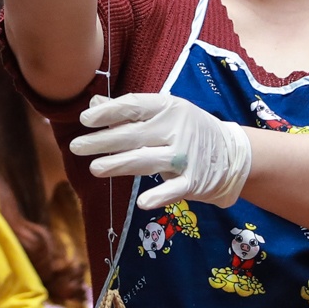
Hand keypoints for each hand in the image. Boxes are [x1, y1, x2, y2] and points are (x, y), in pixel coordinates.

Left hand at [68, 92, 251, 209]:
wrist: (232, 154)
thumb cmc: (188, 129)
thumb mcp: (164, 112)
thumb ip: (129, 111)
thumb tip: (94, 105)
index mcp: (168, 107)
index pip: (133, 106)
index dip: (108, 113)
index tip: (84, 120)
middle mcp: (177, 129)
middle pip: (134, 135)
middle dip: (103, 141)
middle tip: (76, 147)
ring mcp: (186, 155)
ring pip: (147, 160)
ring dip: (119, 164)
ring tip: (94, 168)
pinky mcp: (194, 181)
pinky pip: (175, 188)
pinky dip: (160, 195)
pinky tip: (142, 203)